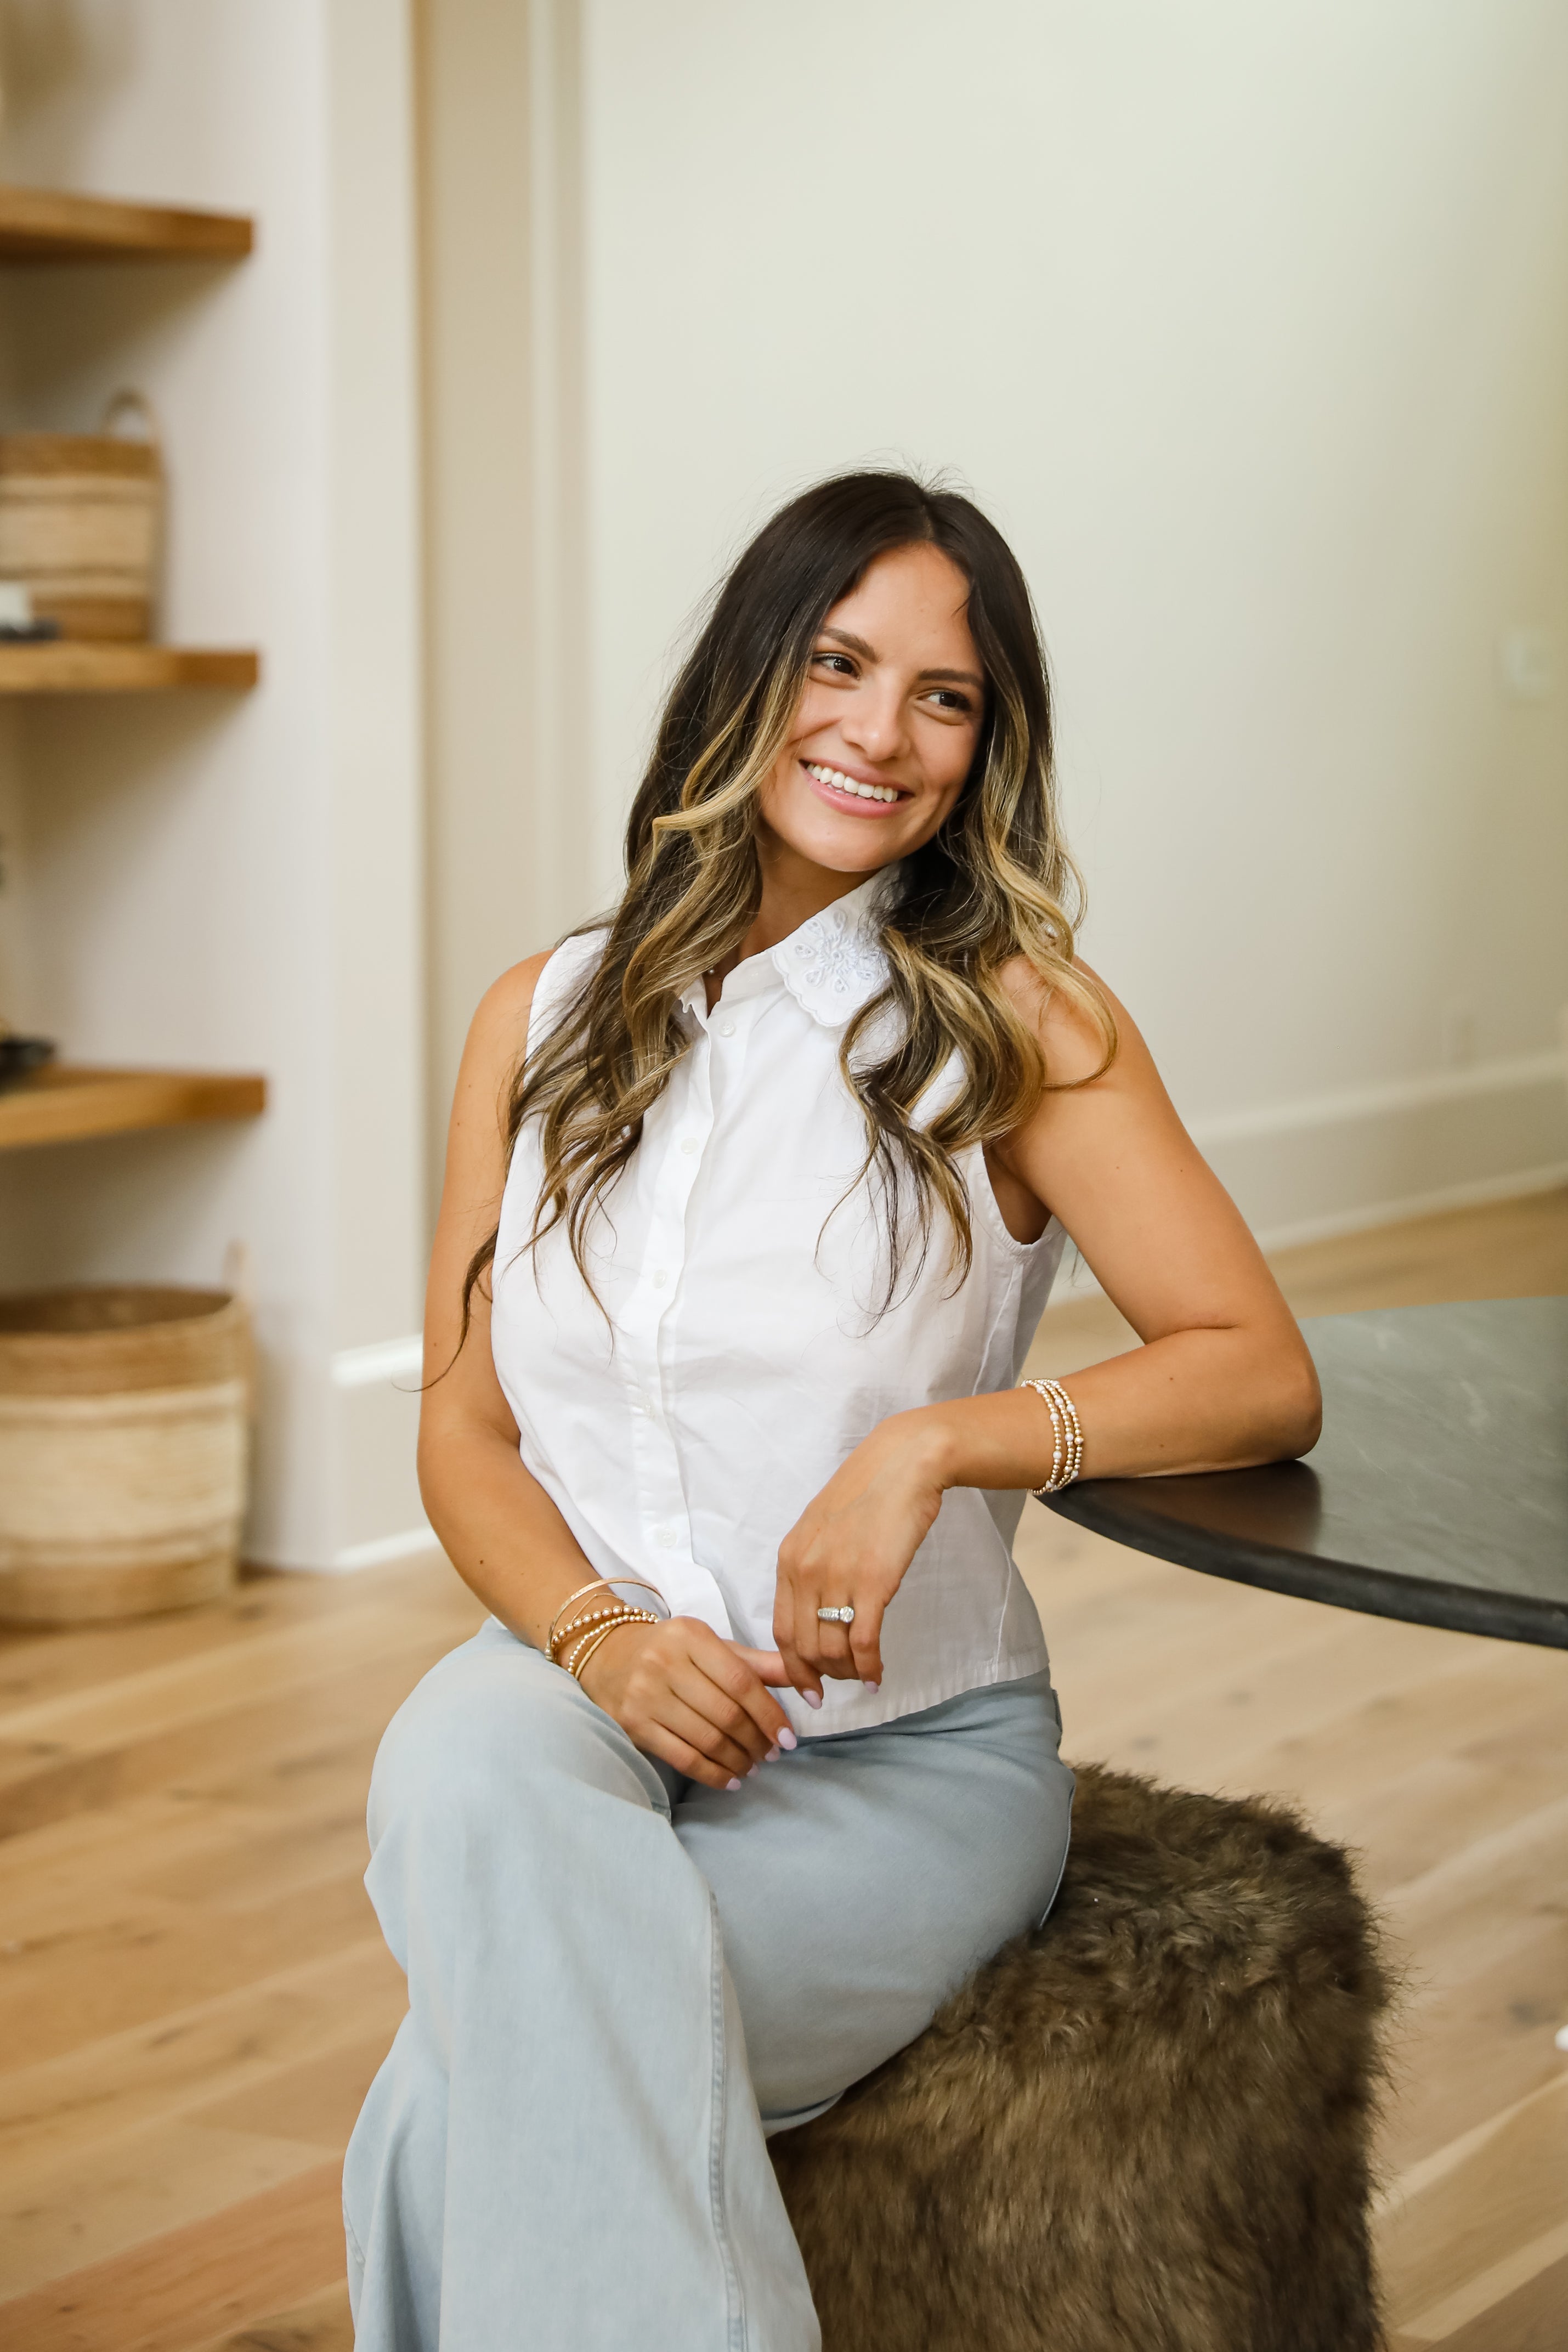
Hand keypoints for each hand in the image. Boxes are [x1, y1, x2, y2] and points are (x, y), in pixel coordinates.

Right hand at [576, 1616, 794, 1789]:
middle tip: (772, 1754)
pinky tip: (731, 1779)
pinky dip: (712, 1774)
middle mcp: (665, 1662)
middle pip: (726, 1713)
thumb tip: (812, 1686)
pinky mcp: (632, 1724)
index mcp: (691, 1636)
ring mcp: (645, 1694)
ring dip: (738, 1760)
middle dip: (756, 1741)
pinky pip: (681, 1757)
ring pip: (706, 1738)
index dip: (770, 1713)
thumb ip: (759, 1665)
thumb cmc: (672, 1651)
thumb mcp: (713, 1647)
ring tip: (753, 1767)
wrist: (607, 1654)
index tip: (789, 1738)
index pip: (742, 1681)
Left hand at [774, 1411, 947, 1702]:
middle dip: (820, 1677)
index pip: (779, 1630)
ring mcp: (838, 1577)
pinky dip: (869, 1667)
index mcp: (789, 1559)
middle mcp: (805, 1571)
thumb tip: (815, 1611)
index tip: (807, 1688)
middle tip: (840, 1686)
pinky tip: (878, 1675)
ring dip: (848, 1673)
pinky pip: (863, 1641)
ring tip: (863, 1676)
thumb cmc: (868, 1494)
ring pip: (832, 1649)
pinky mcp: (873, 1581)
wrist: (903, 1464)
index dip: (792, 1667)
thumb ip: (811, 1569)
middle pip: (803, 1647)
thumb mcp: (821, 1529)